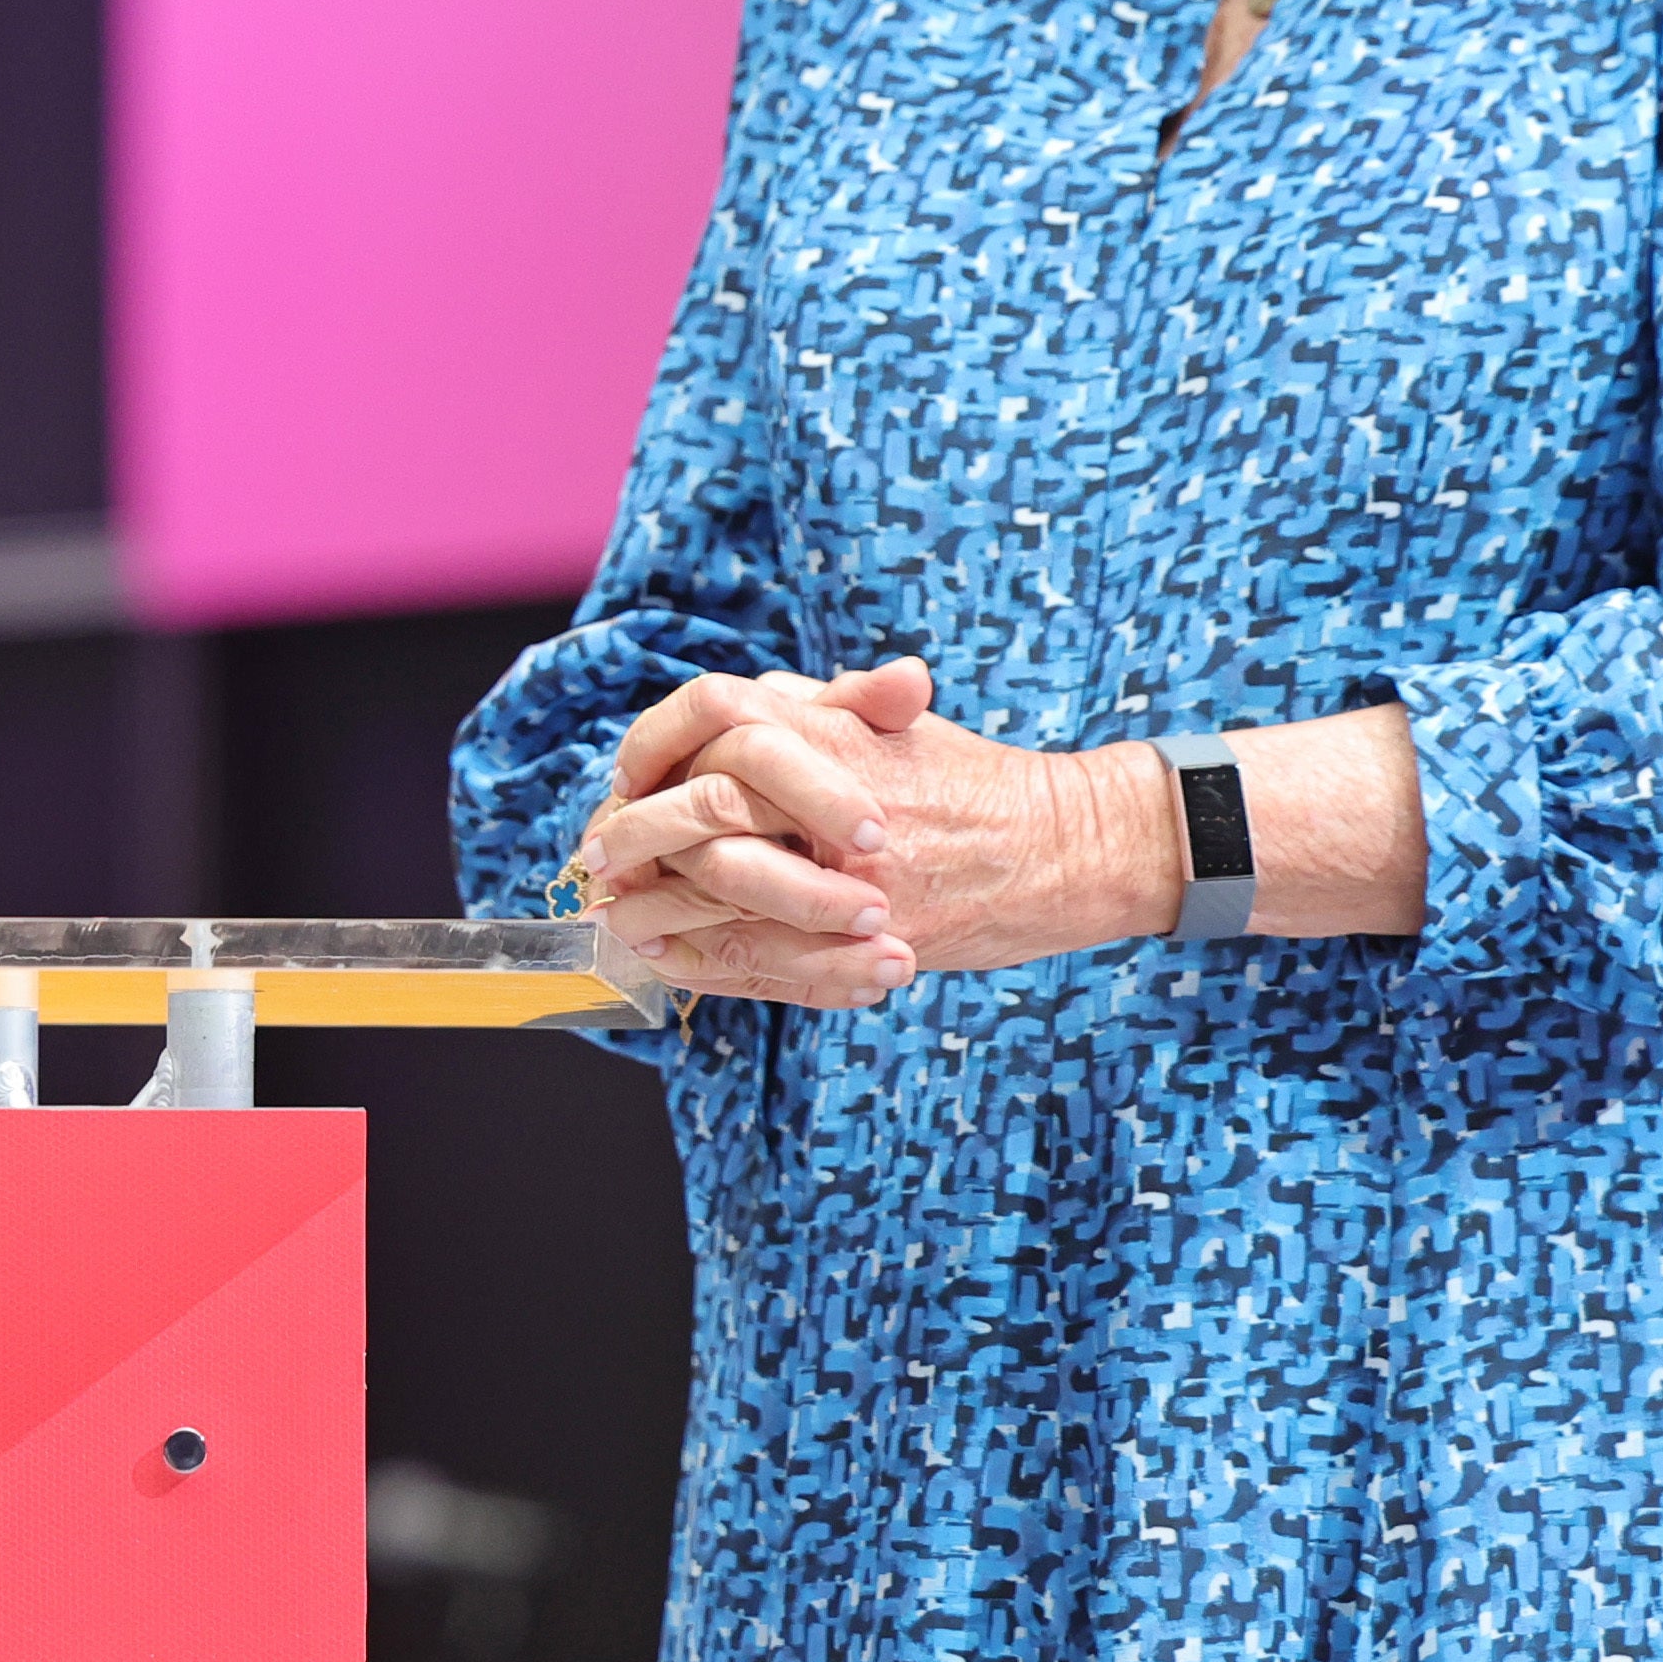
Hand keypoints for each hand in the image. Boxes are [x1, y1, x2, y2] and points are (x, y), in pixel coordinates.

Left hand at [578, 659, 1176, 995]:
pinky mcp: (868, 941)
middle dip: (636, 837)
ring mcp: (850, 877)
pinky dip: (707, 961)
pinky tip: (671, 959)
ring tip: (620, 915)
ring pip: (720, 891)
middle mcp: (834, 802)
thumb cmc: (973, 782)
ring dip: (658, 906)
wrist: (1064, 848)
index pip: (713, 719)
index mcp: (834, 732)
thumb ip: (818, 707)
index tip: (623, 781)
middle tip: (597, 857)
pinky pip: (764, 958)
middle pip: (700, 811)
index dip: (654, 751)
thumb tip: (738, 700)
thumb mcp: (896, 723)